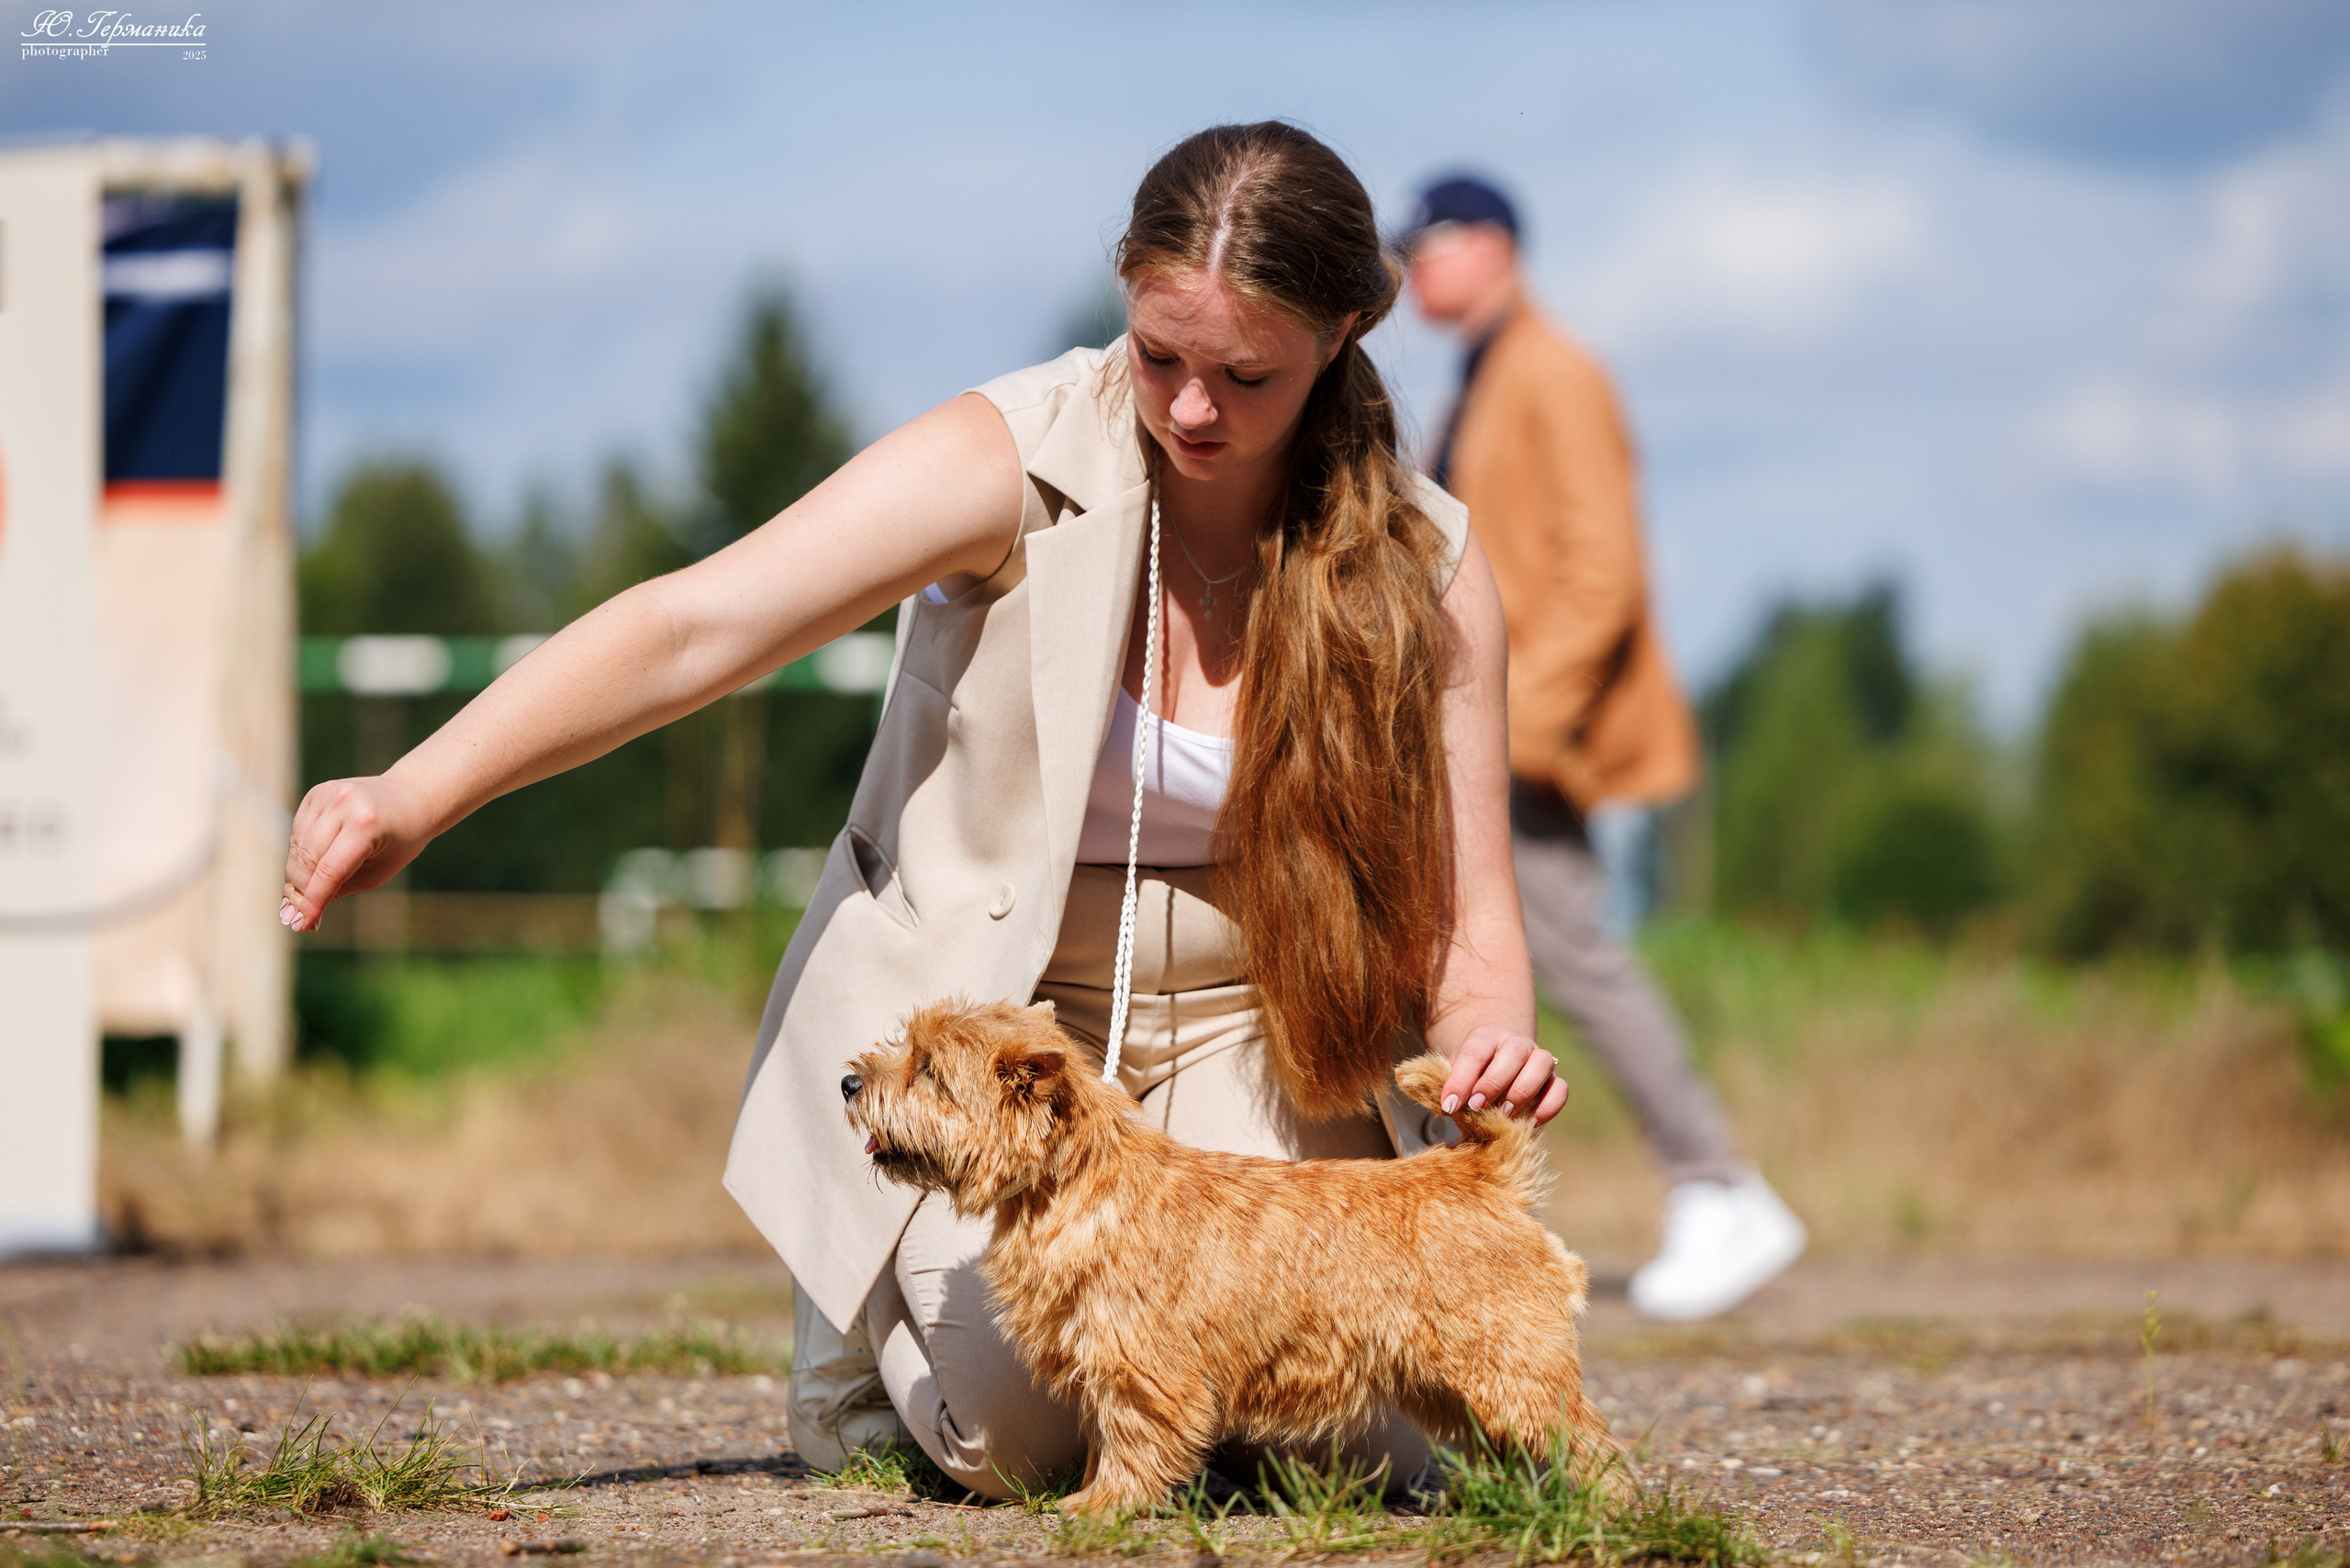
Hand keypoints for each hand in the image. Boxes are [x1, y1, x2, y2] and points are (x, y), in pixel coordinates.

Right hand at [279, 774, 434, 931]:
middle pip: (308, 860)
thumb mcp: (378, 872)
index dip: (311, 902)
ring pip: (298, 847)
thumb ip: (340, 889)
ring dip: (294, 877)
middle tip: (291, 919)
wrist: (411, 797)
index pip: (329, 871)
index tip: (299, 926)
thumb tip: (303, 915)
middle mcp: (343, 804)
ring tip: (295, 902)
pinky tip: (303, 873)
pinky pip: (299, 832)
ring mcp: (328, 794)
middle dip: (298, 893)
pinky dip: (298, 855)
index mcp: (366, 825)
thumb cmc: (400, 841)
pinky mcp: (317, 792)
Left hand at [1439, 1023, 1568, 1125]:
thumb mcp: (1455, 1078)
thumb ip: (1451, 1088)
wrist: (1494, 1077)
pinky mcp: (1554, 1080)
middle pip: (1514, 1050)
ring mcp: (1539, 1058)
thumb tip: (1447, 1106)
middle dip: (1494, 1082)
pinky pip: (1560, 1088)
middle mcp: (1517, 1042)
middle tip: (1477, 1106)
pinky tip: (1529, 1122)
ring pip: (1543, 1063)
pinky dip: (1547, 1107)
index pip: (1475, 1051)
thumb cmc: (1470, 1080)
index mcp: (1487, 1036)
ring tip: (1505, 1113)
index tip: (1450, 1104)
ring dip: (1523, 1090)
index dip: (1461, 1079)